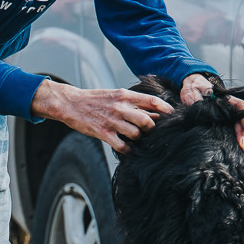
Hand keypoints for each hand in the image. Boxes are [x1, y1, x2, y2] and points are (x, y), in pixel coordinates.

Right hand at [31, 79, 172, 152]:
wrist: (71, 103)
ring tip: (134, 137)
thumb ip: (134, 103)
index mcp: (124, 95)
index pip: (152, 101)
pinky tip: (126, 147)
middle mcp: (120, 107)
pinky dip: (127, 149)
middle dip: (151, 128)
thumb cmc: (95, 99)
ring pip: (136, 134)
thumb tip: (155, 112)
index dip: (165, 109)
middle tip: (148, 130)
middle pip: (147, 121)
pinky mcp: (103, 132)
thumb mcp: (115, 95)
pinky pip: (122, 145)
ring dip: (138, 138)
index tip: (172, 115)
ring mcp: (111, 121)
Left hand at [179, 73, 243, 150]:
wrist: (193, 86)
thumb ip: (196, 101)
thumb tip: (198, 110)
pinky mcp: (224, 119)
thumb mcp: (192, 92)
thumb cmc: (193, 88)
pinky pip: (236, 126)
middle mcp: (229, 105)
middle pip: (241, 118)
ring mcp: (228, 112)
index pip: (240, 106)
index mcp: (225, 97)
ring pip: (241, 124)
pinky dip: (243, 134)